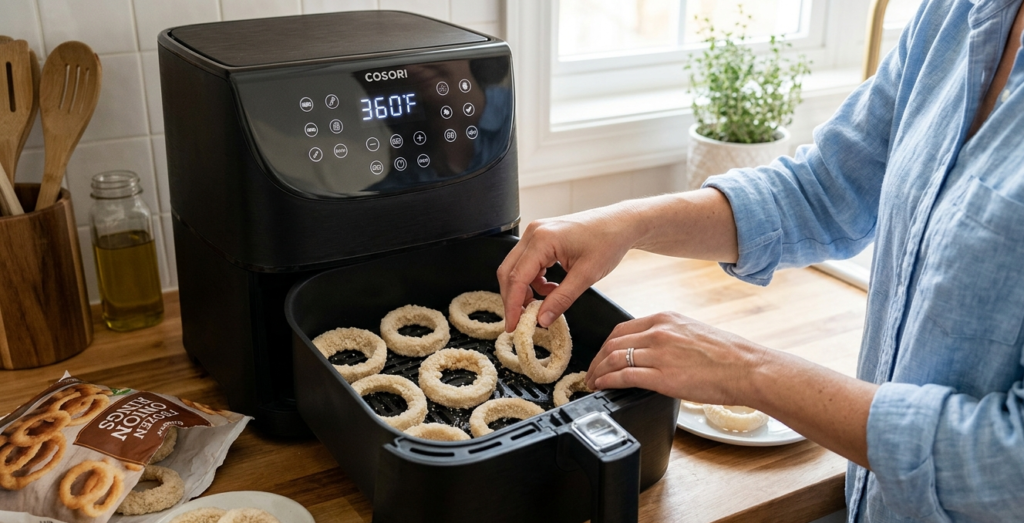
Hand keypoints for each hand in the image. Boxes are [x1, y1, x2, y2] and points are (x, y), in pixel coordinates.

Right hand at [497, 204, 644, 331]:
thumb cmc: (608, 241)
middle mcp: (533, 232)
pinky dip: (534, 280)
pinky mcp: (541, 236)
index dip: (513, 304)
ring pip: (517, 268)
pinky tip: (551, 288)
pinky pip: (527, 263)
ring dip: (526, 290)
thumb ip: (561, 299)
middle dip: (514, 298)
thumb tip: (541, 320)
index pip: (517, 277)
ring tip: (546, 302)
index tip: (513, 325)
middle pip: (509, 271)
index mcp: (542, 239)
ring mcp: (536, 233)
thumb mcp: (586, 276)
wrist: (622, 223)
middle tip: (522, 320)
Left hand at [585, 311, 767, 406]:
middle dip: (597, 359)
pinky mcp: (662, 376)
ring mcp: (659, 353)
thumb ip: (669, 337)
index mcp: (665, 319)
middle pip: (613, 342)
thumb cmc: (728, 356)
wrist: (747, 369)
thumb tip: (654, 351)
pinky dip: (607, 381)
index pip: (622, 328)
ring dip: (598, 372)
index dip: (606, 345)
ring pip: (614, 358)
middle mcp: (659, 332)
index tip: (602, 356)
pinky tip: (602, 387)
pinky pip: (623, 376)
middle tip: (591, 372)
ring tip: (593, 382)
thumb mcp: (693, 333)